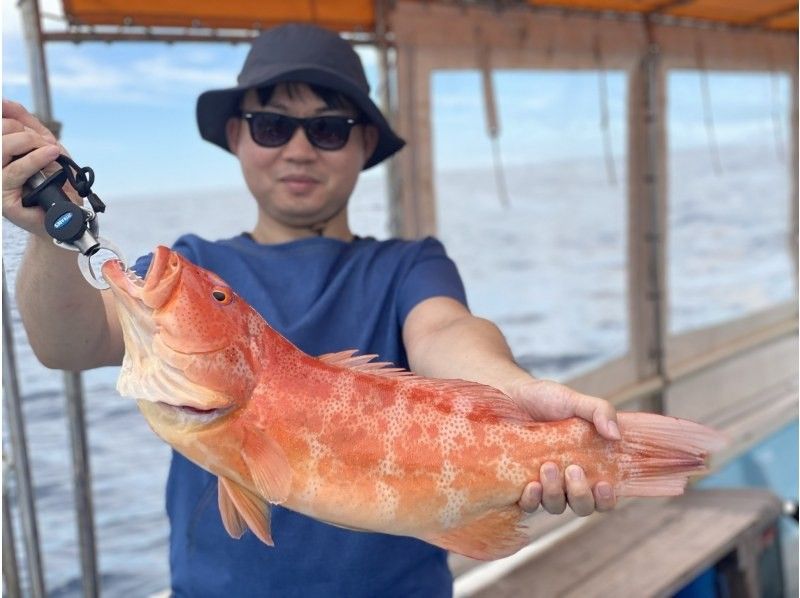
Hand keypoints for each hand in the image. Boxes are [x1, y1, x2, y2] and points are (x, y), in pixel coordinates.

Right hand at [2, 100, 69, 234]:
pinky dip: (34, 160)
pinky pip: (14, 172)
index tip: (36, 133)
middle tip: (47, 145)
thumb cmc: (54, 181)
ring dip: (31, 143)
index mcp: (0, 155)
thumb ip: (24, 122)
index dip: (14, 120)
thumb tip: (3, 101)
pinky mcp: (3, 201)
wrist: (68, 214)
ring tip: (51, 151)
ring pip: (3, 149)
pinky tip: (50, 154)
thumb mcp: (42, 145)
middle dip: (26, 133)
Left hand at [509, 378, 618, 515]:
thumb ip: (599, 411)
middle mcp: (567, 481)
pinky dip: (532, 500)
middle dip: (580, 494)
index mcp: (587, 465)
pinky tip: (531, 485)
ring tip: (548, 466)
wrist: (508, 394)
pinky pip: (528, 505)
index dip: (607, 498)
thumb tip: (616, 435)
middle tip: (573, 469)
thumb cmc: (544, 399)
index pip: (604, 496)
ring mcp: (544, 485)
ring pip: (556, 506)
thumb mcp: (574, 400)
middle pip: (582, 506)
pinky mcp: (519, 485)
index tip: (604, 484)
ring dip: (555, 492)